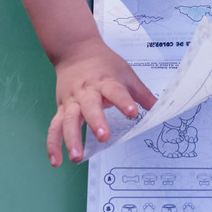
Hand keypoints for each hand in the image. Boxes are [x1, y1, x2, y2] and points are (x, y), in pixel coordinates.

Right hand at [46, 37, 156, 164]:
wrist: (76, 50)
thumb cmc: (104, 64)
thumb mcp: (126, 74)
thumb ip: (141, 94)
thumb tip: (159, 108)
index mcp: (105, 81)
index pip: (115, 91)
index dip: (123, 101)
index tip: (132, 112)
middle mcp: (86, 92)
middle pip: (89, 106)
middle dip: (96, 121)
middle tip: (104, 136)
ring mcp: (71, 101)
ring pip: (68, 119)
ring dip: (71, 138)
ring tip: (77, 157)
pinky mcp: (61, 108)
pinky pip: (54, 127)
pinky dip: (53, 144)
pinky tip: (56, 161)